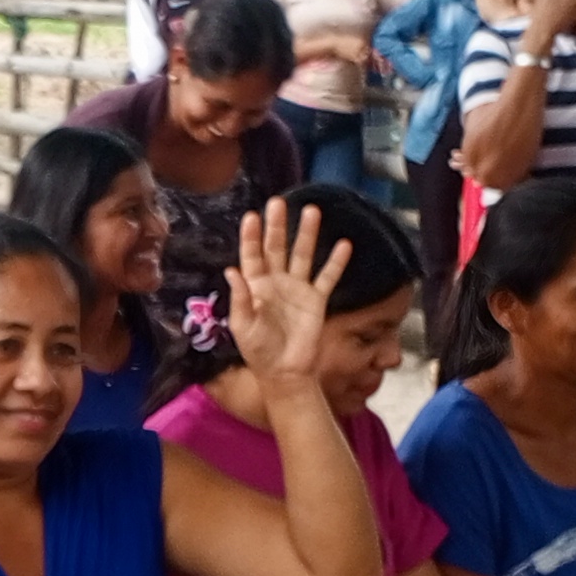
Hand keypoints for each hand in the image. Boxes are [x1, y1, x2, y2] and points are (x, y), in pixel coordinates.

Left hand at [223, 195, 350, 396]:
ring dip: (307, 234)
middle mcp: (276, 282)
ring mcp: (298, 289)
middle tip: (278, 202)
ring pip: (303, 255)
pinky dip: (335, 262)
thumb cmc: (258, 352)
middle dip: (278, 225)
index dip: (251, 236)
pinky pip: (327, 277)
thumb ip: (241, 299)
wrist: (285, 373)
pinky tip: (343, 244)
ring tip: (312, 211)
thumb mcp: (243, 327)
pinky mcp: (317, 300)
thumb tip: (232, 271)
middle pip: (277, 247)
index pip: (251, 255)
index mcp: (255, 286)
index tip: (252, 216)